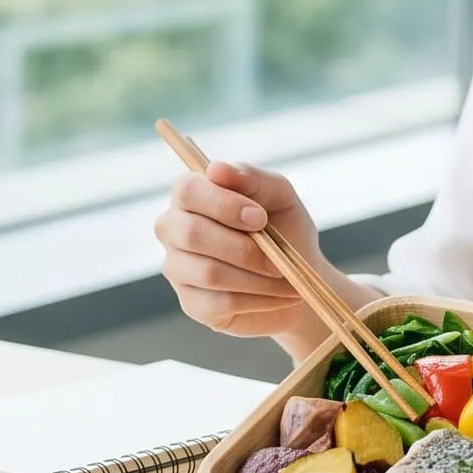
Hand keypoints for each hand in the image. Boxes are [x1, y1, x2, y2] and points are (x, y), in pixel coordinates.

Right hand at [154, 162, 337, 356]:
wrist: (299, 277)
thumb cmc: (284, 228)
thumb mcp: (280, 196)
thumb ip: (252, 178)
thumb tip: (216, 168)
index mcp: (190, 194)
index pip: (187, 191)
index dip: (223, 204)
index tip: (260, 218)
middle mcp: (174, 229)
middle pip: (191, 234)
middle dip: (243, 247)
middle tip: (278, 258)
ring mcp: (178, 268)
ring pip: (209, 273)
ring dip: (258, 277)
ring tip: (286, 277)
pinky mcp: (191, 304)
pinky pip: (219, 303)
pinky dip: (259, 300)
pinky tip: (279, 296)